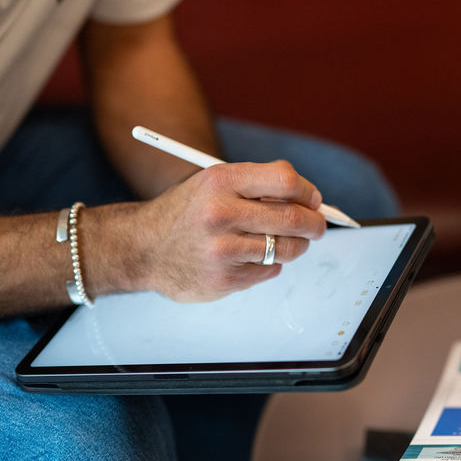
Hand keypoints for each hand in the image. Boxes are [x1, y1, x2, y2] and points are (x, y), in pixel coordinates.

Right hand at [134, 160, 325, 300]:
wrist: (141, 248)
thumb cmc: (187, 213)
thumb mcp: (213, 184)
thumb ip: (257, 187)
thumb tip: (312, 201)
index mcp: (220, 180)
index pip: (285, 180)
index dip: (307, 192)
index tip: (313, 200)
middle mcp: (220, 213)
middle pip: (293, 219)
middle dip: (315, 224)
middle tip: (318, 227)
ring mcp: (222, 250)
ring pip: (286, 249)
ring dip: (295, 246)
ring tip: (286, 243)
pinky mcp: (223, 280)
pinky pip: (269, 271)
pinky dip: (269, 265)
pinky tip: (249, 258)